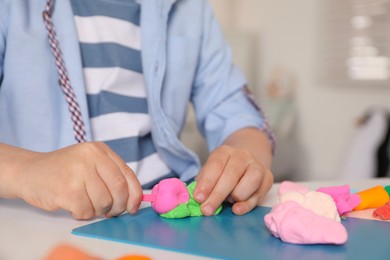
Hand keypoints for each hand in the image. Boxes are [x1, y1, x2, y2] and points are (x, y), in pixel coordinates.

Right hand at [12, 142, 141, 218]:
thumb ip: (110, 175)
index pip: (127, 174)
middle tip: (111, 211)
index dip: (135, 194)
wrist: (28, 172)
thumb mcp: (89, 162)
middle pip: (119, 190)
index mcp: (99, 150)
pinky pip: (86, 211)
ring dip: (97, 211)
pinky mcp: (67, 190)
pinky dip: (82, 214)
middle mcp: (90, 157)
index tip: (134, 206)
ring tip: (85, 203)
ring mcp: (78, 172)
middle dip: (118, 206)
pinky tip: (73, 205)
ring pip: (104, 203)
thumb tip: (133, 199)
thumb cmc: (63, 171)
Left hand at [193, 145, 273, 215]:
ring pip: (249, 183)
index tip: (199, 198)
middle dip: (217, 195)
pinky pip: (258, 195)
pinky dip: (246, 205)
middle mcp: (242, 156)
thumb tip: (195, 197)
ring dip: (235, 196)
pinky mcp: (267, 178)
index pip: (215, 165)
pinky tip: (236, 209)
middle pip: (231, 176)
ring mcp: (256, 165)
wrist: (246, 162)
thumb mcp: (210, 172)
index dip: (207, 182)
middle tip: (206, 210)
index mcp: (224, 152)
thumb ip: (203, 183)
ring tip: (229, 199)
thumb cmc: (223, 171)